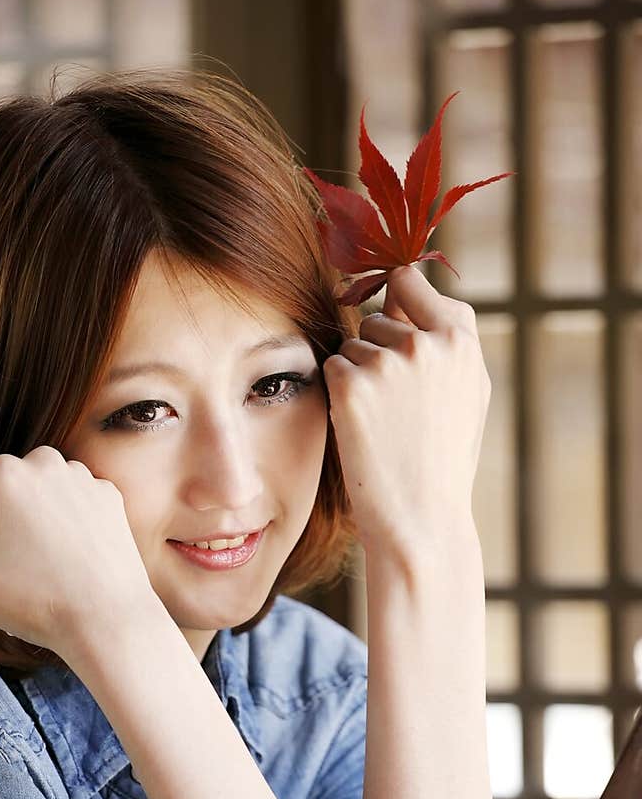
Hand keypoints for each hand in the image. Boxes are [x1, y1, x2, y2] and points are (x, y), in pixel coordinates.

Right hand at [0, 447, 156, 658]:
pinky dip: (45, 536)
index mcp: (1, 472)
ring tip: (9, 588)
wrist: (110, 623)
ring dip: (7, 540)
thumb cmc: (33, 603)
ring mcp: (80, 477)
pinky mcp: (106, 498)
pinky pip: (60, 510)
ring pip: (24, 504)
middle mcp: (43, 462)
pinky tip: (47, 573)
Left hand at [322, 265, 489, 567]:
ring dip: (358, 375)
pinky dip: (339, 394)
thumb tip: (405, 284)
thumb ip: (445, 338)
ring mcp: (387, 363)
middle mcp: (425, 343)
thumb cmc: (442, 458)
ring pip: (352, 345)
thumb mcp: (467, 391)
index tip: (388, 313)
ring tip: (385, 421)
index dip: (396, 297)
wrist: (420, 517)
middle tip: (396, 404)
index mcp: (460, 340)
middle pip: (376, 316)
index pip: (411, 281)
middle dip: (377, 348)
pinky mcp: (350, 386)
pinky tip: (363, 427)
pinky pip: (331, 368)